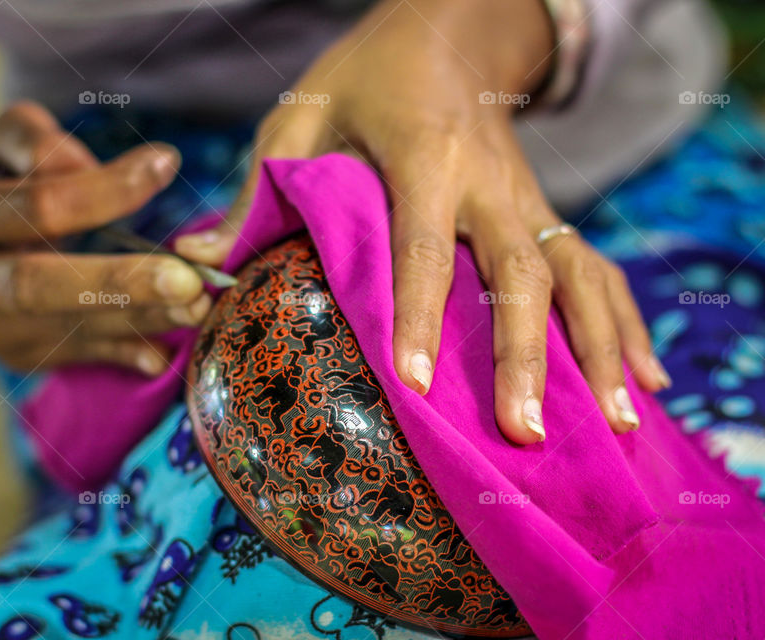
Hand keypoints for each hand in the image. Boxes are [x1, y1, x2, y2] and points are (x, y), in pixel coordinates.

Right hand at [0, 102, 208, 373]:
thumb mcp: (0, 141)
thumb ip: (43, 145)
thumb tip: (110, 172)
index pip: (33, 206)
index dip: (102, 190)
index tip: (164, 166)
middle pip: (36, 286)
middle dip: (118, 285)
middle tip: (187, 281)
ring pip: (63, 331)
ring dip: (137, 322)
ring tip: (196, 307)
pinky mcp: (14, 356)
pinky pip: (75, 358)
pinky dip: (123, 355)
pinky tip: (164, 353)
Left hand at [177, 0, 670, 442]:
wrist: (450, 29)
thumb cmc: (367, 75)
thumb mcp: (304, 115)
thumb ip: (259, 188)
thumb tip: (198, 259)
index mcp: (424, 158)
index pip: (424, 247)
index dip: (418, 317)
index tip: (416, 385)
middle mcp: (490, 183)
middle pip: (519, 274)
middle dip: (527, 354)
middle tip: (526, 432)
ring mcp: (529, 198)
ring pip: (576, 275)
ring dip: (601, 347)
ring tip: (618, 422)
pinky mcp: (546, 209)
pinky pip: (596, 267)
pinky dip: (624, 322)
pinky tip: (643, 378)